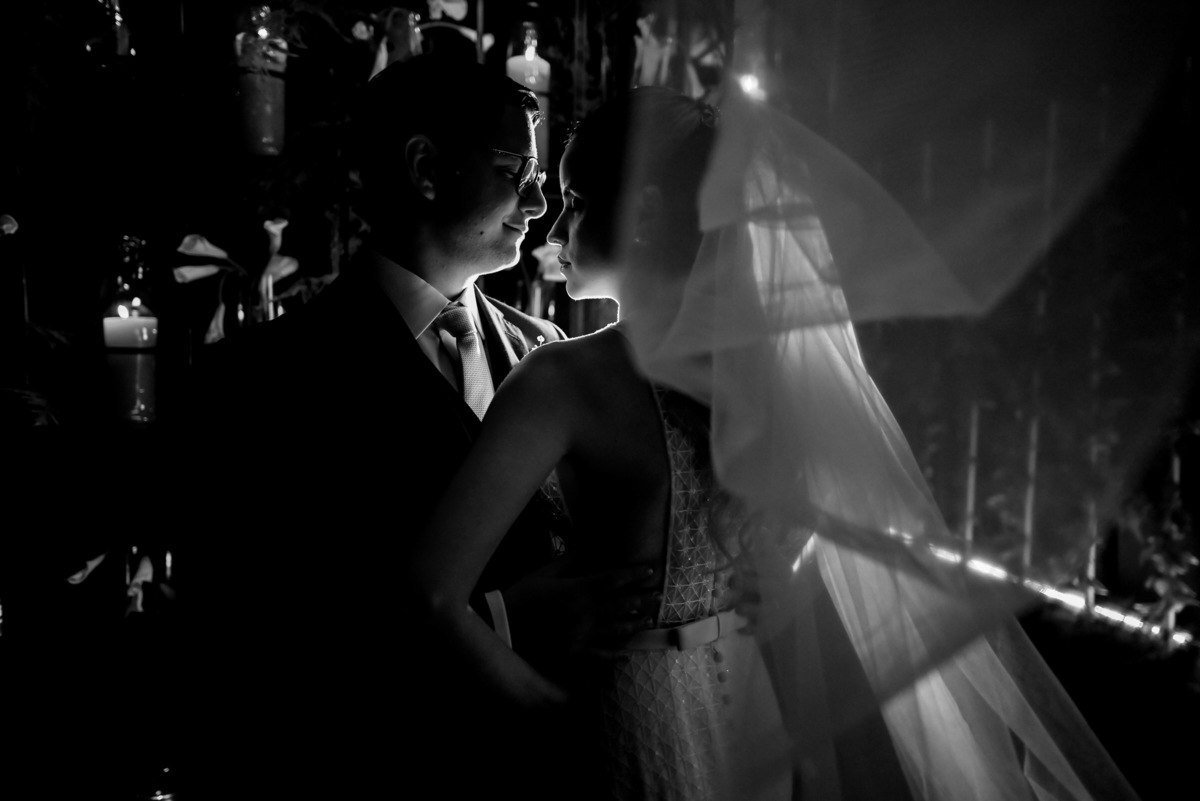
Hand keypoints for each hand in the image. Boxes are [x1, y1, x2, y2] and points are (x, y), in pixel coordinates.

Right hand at [502, 557, 661, 656]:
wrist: (503, 627)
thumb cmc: (522, 596)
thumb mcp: (544, 574)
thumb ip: (569, 561)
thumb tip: (586, 544)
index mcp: (576, 591)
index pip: (612, 580)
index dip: (633, 574)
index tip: (650, 569)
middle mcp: (584, 614)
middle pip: (621, 605)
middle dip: (642, 599)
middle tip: (660, 595)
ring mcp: (581, 636)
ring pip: (615, 630)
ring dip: (634, 624)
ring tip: (649, 619)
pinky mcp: (574, 654)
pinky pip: (600, 656)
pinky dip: (615, 655)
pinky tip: (626, 654)